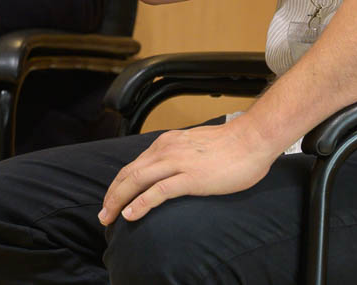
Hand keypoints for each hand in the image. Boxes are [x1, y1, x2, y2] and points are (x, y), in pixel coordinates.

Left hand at [98, 118, 284, 224]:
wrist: (254, 139)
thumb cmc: (233, 145)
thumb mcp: (198, 146)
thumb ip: (183, 155)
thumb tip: (175, 170)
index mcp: (169, 142)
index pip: (135, 164)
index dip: (120, 183)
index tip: (113, 199)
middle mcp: (168, 149)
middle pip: (129, 173)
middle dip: (112, 194)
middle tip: (103, 214)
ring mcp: (178, 163)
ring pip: (137, 181)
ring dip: (119, 200)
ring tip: (109, 217)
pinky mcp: (190, 177)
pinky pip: (157, 192)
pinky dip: (140, 204)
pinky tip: (131, 215)